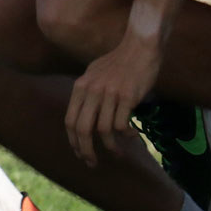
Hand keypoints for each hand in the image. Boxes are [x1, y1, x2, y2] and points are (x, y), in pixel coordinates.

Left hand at [65, 34, 159, 166]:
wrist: (139, 48)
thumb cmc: (118, 62)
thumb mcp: (93, 74)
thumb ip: (87, 92)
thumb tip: (82, 113)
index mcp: (80, 87)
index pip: (70, 120)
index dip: (73, 140)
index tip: (79, 152)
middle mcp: (91, 91)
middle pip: (82, 129)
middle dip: (85, 150)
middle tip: (92, 162)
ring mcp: (108, 94)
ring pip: (103, 130)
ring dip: (110, 146)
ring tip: (118, 154)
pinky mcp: (127, 97)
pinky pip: (122, 124)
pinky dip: (126, 134)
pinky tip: (133, 135)